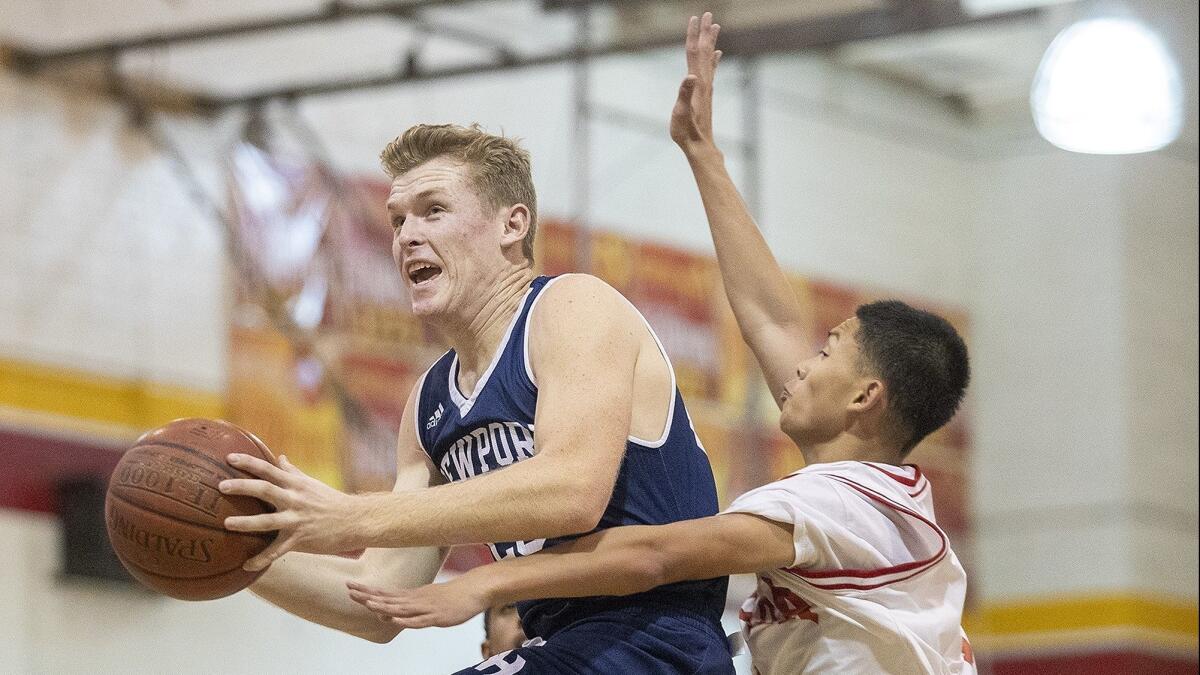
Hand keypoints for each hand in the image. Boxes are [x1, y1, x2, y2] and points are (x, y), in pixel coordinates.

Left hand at [220, 453, 364, 570]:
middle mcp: (294, 499)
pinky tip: (247, 565)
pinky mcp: (300, 539)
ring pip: (268, 521)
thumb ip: (292, 472)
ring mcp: (297, 520)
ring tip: (227, 523)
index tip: (229, 457)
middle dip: (242, 487)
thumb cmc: (331, 501)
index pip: (269, 469)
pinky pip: (278, 551)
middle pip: (265, 490)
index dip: (248, 462)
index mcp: (296, 484)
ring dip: (246, 522)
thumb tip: (279, 458)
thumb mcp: (311, 483)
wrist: (354, 520)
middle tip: (221, 485)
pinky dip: (262, 559)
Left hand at [345, 574, 491, 629]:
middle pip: (388, 598)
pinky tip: (394, 619)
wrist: (475, 590)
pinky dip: (405, 620)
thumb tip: (387, 615)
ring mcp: (426, 607)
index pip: (385, 592)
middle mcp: (416, 599)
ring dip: (384, 605)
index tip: (350, 586)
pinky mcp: (437, 616)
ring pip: (401, 607)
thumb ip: (407, 608)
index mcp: (412, 595)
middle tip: (349, 590)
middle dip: (368, 595)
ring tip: (367, 603)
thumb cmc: (451, 596)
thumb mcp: (426, 600)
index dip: (368, 590)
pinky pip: (419, 620)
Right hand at [670, 12, 721, 150]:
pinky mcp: (706, 94)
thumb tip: (689, 77)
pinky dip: (714, 60)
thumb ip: (684, 95)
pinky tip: (718, 55)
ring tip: (715, 27)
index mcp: (697, 83)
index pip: (694, 53)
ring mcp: (706, 88)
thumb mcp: (681, 114)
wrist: (700, 146)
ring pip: (709, 58)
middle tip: (707, 13)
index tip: (694, 18)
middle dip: (705, 32)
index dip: (693, 35)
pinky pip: (711, 71)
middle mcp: (704, 82)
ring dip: (711, 42)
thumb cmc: (687, 133)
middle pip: (704, 51)